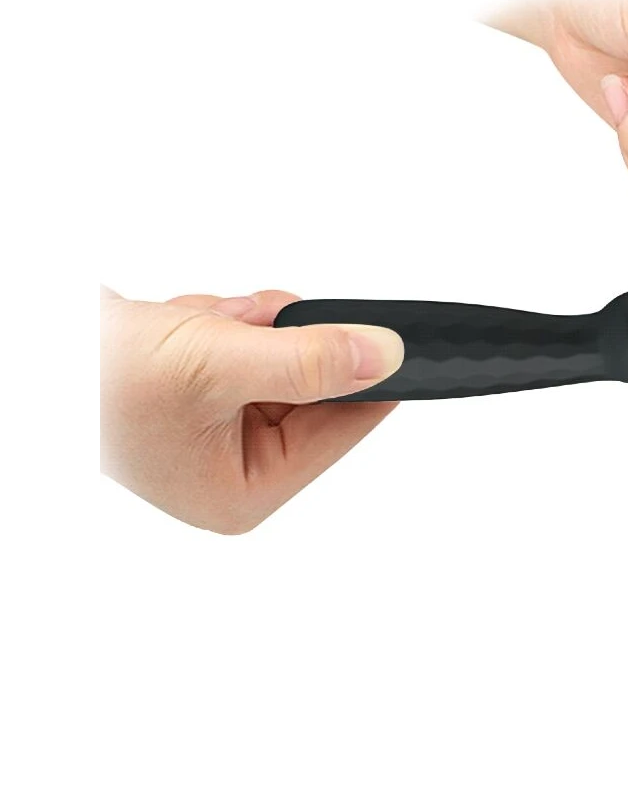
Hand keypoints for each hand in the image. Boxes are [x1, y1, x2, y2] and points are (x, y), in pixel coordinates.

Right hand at [97, 288, 404, 533]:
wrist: (40, 349)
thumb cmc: (104, 379)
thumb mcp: (217, 365)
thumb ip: (308, 361)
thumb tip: (385, 356)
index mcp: (244, 489)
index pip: (342, 428)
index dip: (373, 375)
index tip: (407, 335)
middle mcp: (235, 467)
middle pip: (314, 383)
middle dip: (281, 340)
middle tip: (246, 323)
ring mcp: (217, 426)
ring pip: (283, 351)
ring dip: (246, 323)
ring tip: (198, 325)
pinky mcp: (204, 388)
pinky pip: (249, 338)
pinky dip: (224, 318)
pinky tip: (186, 320)